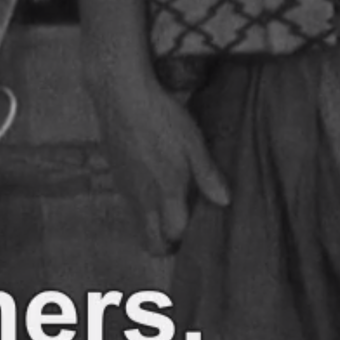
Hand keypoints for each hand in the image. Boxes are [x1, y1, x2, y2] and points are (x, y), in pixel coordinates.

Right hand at [90, 69, 228, 258]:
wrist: (120, 95)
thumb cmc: (161, 116)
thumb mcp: (193, 142)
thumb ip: (208, 175)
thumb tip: (225, 201)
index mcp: (166, 191)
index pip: (173, 234)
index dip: (186, 236)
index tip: (198, 226)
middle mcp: (142, 197)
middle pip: (150, 242)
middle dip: (165, 244)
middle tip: (181, 228)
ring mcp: (125, 188)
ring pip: (138, 224)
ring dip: (153, 224)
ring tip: (170, 203)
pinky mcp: (115, 176)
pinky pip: (129, 203)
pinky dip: (141, 204)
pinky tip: (152, 181)